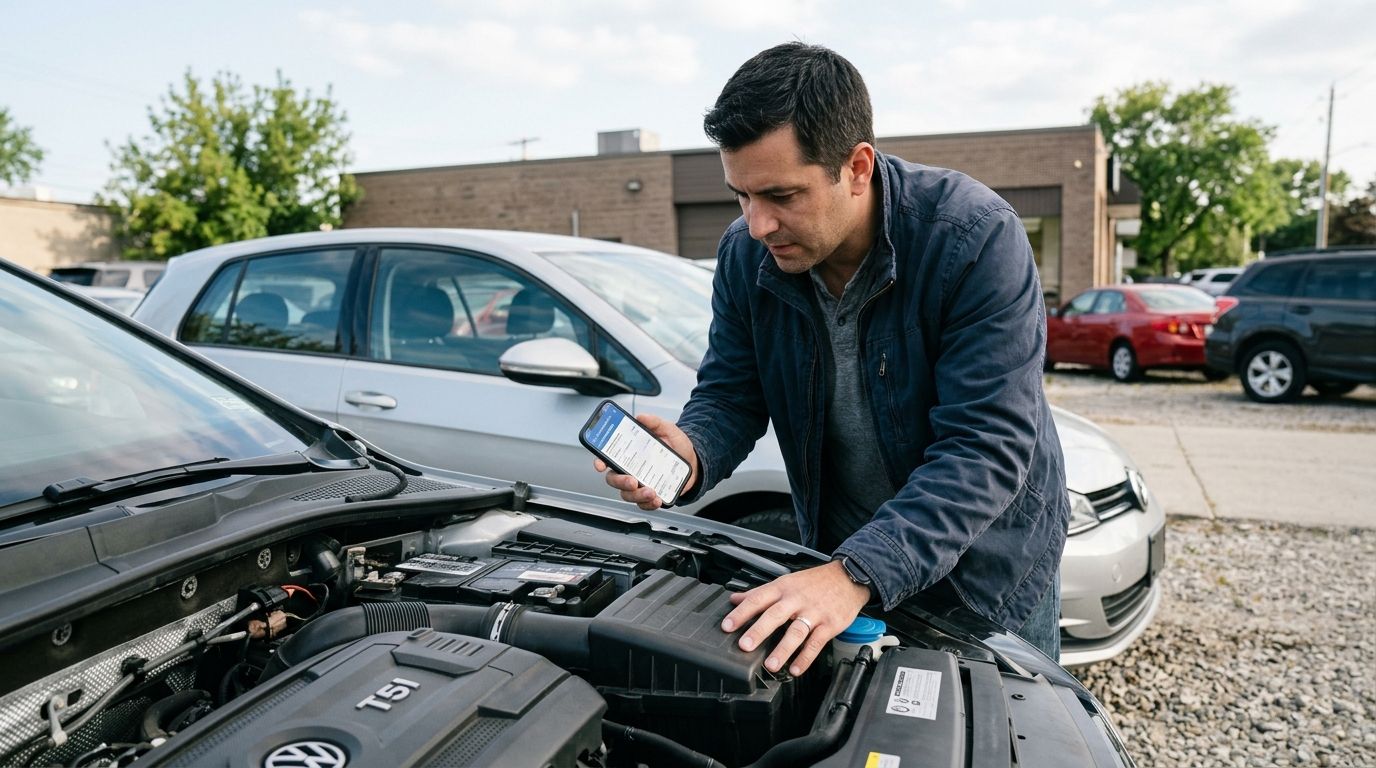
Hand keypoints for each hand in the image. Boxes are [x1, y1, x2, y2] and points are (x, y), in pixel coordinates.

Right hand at [592, 413, 698, 509]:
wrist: (693, 461)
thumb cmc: (676, 446)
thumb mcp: (667, 430)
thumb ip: (655, 422)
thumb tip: (642, 417)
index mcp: (630, 453)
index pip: (608, 457)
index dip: (600, 461)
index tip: (600, 465)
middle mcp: (630, 469)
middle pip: (614, 479)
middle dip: (620, 482)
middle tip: (632, 481)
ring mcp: (639, 484)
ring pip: (627, 494)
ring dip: (636, 495)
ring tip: (650, 492)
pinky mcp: (649, 496)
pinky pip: (643, 504)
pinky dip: (648, 504)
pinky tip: (657, 500)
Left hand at [720, 560, 869, 675]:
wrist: (848, 578)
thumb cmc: (813, 582)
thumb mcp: (785, 582)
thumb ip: (759, 593)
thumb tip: (734, 599)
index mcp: (783, 588)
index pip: (758, 599)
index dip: (742, 613)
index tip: (727, 626)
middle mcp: (797, 600)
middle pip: (775, 615)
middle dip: (759, 631)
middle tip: (745, 646)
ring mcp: (814, 613)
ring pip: (796, 631)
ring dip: (783, 649)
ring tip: (771, 665)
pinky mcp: (829, 625)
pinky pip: (816, 643)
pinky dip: (806, 657)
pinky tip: (796, 668)